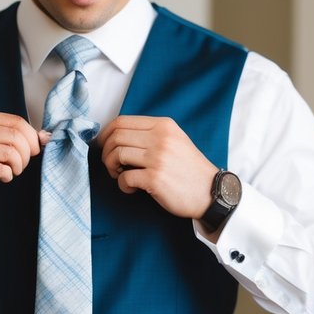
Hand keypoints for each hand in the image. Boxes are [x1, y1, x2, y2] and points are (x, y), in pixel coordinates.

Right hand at [0, 110, 43, 210]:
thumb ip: (5, 134)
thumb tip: (44, 137)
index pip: (17, 122)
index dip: (32, 137)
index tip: (35, 149)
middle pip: (17, 137)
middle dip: (27, 154)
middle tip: (21, 164)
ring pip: (12, 153)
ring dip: (18, 166)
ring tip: (11, 171)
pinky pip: (2, 169)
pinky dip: (7, 175)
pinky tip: (1, 177)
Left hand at [97, 115, 217, 219]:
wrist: (212, 192)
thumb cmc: (189, 169)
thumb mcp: (175, 140)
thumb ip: (151, 135)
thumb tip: (116, 136)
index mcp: (163, 126)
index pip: (122, 121)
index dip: (105, 134)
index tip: (102, 145)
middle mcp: (160, 138)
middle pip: (116, 136)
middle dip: (106, 152)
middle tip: (112, 165)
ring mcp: (158, 158)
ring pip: (117, 155)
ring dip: (111, 168)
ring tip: (121, 176)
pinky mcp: (155, 178)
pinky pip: (124, 177)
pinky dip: (122, 185)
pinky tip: (131, 189)